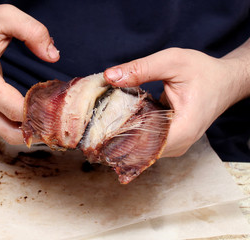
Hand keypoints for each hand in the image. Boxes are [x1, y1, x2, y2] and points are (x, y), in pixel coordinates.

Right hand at [0, 4, 59, 143]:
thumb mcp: (3, 16)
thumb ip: (32, 31)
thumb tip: (53, 55)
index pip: (13, 109)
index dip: (37, 112)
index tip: (55, 105)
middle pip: (10, 132)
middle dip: (35, 131)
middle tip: (57, 120)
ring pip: (6, 132)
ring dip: (28, 130)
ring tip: (49, 117)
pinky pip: (2, 123)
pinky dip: (19, 123)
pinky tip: (34, 112)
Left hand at [104, 48, 248, 156]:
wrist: (224, 81)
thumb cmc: (203, 71)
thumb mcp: (172, 61)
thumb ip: (140, 69)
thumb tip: (109, 76)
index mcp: (184, 129)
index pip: (143, 145)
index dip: (119, 137)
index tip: (100, 126)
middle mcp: (180, 144)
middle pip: (139, 149)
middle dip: (117, 136)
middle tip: (97, 121)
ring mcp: (175, 145)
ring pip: (141, 148)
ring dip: (124, 135)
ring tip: (107, 120)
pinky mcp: (171, 141)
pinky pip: (146, 142)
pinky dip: (133, 132)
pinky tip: (122, 119)